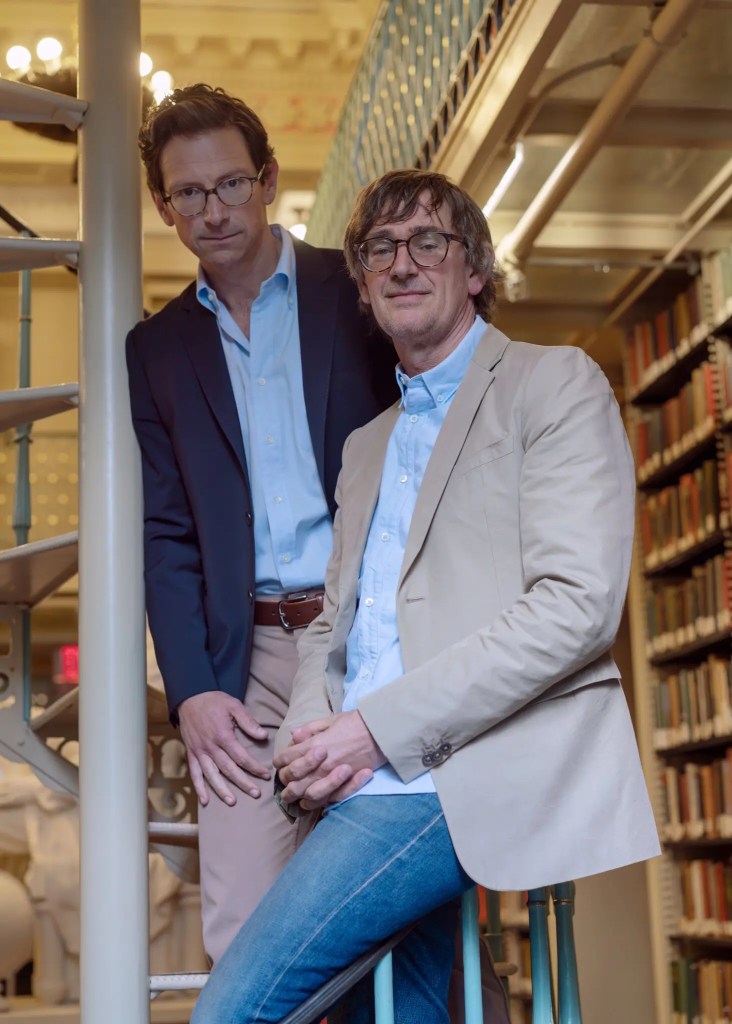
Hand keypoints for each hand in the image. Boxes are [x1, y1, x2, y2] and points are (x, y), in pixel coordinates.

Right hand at [178, 691, 270, 805]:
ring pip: (211, 775)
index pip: (242, 757)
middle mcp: (211, 747)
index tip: (265, 776)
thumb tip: (263, 736)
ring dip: (221, 790)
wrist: (190, 697)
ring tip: (232, 802)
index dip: (254, 768)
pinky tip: (205, 801)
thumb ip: (248, 722)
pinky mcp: (191, 753)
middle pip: (229, 769)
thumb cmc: (214, 701)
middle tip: (255, 794)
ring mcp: (199, 752)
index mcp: (223, 736)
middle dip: (243, 783)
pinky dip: (199, 787)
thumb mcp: (234, 706)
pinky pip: (194, 774)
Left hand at [274, 711, 385, 810]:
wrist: (381, 733)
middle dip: (284, 780)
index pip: (285, 759)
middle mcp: (320, 764)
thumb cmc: (356, 723)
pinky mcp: (344, 786)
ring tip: (295, 793)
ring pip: (305, 795)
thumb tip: (293, 735)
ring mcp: (332, 777)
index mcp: (313, 745)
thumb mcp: (330, 720)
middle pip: (291, 780)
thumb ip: (310, 729)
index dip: (279, 761)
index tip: (281, 761)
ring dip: (296, 796)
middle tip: (287, 778)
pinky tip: (312, 799)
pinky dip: (316, 803)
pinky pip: (325, 801)